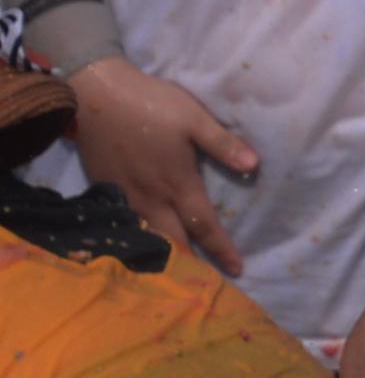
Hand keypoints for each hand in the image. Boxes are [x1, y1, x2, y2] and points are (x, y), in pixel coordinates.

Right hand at [69, 58, 253, 273]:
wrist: (96, 96)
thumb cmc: (151, 104)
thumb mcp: (194, 118)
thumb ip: (223, 144)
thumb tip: (254, 165)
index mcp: (177, 183)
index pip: (204, 225)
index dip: (221, 249)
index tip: (237, 269)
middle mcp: (151, 197)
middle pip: (174, 240)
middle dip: (193, 262)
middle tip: (208, 282)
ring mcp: (125, 196)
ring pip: (147, 235)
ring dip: (165, 254)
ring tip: (180, 271)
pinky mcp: (105, 189)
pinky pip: (125, 223)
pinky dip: (139, 238)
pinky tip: (144, 245)